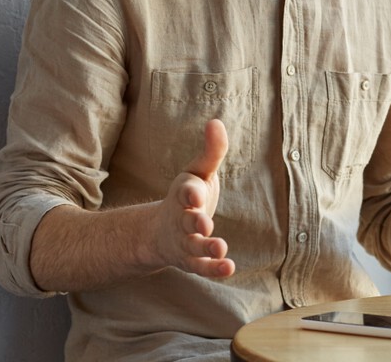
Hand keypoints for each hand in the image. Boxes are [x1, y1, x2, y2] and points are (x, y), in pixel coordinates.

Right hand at [153, 119, 234, 277]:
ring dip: (205, 248)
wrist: (161, 232)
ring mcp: (185, 242)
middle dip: (194, 222)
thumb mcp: (198, 173)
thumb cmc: (188, 196)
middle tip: (205, 224)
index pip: (185, 192)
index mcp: (184, 194)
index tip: (196, 193)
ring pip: (193, 247)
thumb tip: (216, 121)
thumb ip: (211, 151)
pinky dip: (213, 269)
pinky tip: (228, 268)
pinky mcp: (191, 260)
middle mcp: (182, 219)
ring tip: (220, 247)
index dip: (190, 193)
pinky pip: (201, 266)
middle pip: (187, 221)